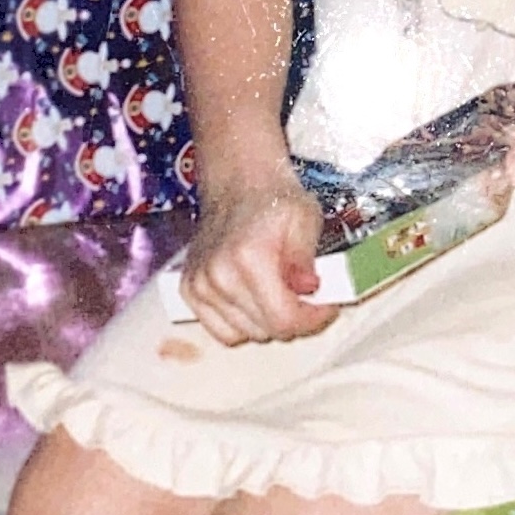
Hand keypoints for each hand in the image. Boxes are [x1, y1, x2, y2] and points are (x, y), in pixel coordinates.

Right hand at [177, 175, 330, 346]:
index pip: (282, 320)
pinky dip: (241, 323)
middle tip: (305, 296)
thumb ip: (305, 258)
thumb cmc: (276, 199)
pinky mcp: (189, 290)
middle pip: (265, 330)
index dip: (311, 319)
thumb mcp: (306, 219)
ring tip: (280, 292)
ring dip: (267, 321)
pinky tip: (255, 299)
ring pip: (244, 333)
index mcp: (249, 258)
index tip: (325, 306)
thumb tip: (309, 289)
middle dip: (293, 318)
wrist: (238, 181)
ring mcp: (199, 286)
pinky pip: (220, 329)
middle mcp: (218, 276)